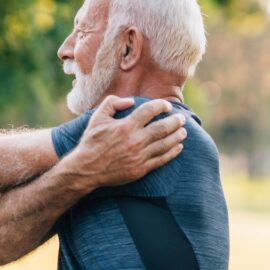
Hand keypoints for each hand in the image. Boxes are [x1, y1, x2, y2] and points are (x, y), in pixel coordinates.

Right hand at [68, 96, 186, 187]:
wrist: (86, 169)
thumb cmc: (91, 142)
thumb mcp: (97, 118)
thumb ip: (112, 103)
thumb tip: (131, 101)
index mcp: (125, 126)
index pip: (150, 111)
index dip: (161, 106)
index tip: (167, 106)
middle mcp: (135, 141)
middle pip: (162, 128)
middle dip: (175, 121)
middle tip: (182, 118)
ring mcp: (139, 156)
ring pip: (165, 144)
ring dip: (177, 136)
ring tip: (183, 131)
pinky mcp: (141, 169)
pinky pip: (161, 160)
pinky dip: (172, 152)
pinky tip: (178, 147)